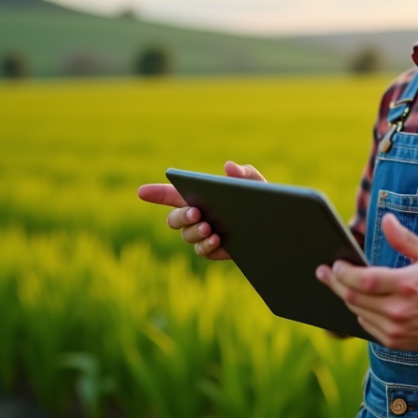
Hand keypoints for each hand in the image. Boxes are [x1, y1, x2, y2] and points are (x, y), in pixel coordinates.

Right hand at [136, 161, 265, 259]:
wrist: (276, 227)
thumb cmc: (262, 199)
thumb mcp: (257, 185)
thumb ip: (245, 174)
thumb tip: (228, 167)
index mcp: (201, 196)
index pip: (172, 195)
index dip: (156, 193)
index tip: (142, 191)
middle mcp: (198, 216)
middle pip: (175, 219)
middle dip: (181, 216)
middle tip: (196, 212)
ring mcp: (205, 234)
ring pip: (187, 236)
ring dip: (194, 231)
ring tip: (209, 227)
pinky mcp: (216, 249)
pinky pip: (203, 250)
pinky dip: (207, 245)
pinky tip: (217, 240)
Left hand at [316, 214, 417, 350]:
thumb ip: (404, 238)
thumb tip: (386, 219)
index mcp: (406, 285)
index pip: (362, 280)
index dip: (342, 272)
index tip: (334, 264)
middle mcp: (398, 310)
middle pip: (352, 298)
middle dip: (334, 283)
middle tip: (323, 272)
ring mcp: (396, 329)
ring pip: (356, 312)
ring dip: (346, 298)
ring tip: (338, 284)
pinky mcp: (395, 342)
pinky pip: (366, 326)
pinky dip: (360, 313)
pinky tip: (360, 302)